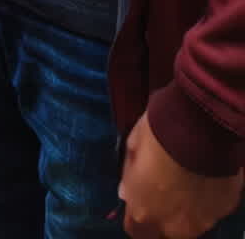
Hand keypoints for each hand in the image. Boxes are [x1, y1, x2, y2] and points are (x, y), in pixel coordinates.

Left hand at [119, 113, 242, 237]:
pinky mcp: (224, 208)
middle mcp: (173, 224)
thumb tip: (127, 190)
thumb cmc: (160, 130)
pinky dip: (207, 196)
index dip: (136, 212)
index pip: (135, 229)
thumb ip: (130, 175)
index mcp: (143, 209)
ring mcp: (202, 220)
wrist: (203, 122)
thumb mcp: (133, 145)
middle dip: (162, 215)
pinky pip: (212, 207)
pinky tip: (205, 173)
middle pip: (164, 231)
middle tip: (164, 188)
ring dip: (186, 208)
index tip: (139, 197)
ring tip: (187, 178)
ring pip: (191, 223)